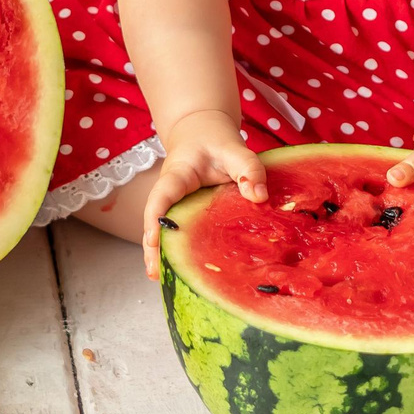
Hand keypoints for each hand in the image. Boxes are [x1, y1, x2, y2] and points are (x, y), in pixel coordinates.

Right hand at [141, 108, 265, 279]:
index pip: (161, 198)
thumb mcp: (235, 150)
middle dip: (153, 247)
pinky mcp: (183, 214)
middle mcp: (169, 194)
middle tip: (155, 274)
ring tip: (162, 280)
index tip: (153, 241)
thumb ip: (248, 168)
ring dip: (161, 253)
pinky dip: (178, 250)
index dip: (155, 220)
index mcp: (177, 176)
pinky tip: (183, 271)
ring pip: (163, 230)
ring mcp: (174, 205)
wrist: (203, 133)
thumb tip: (260, 197)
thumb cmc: (216, 142)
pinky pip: (178, 231)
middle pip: (155, 221)